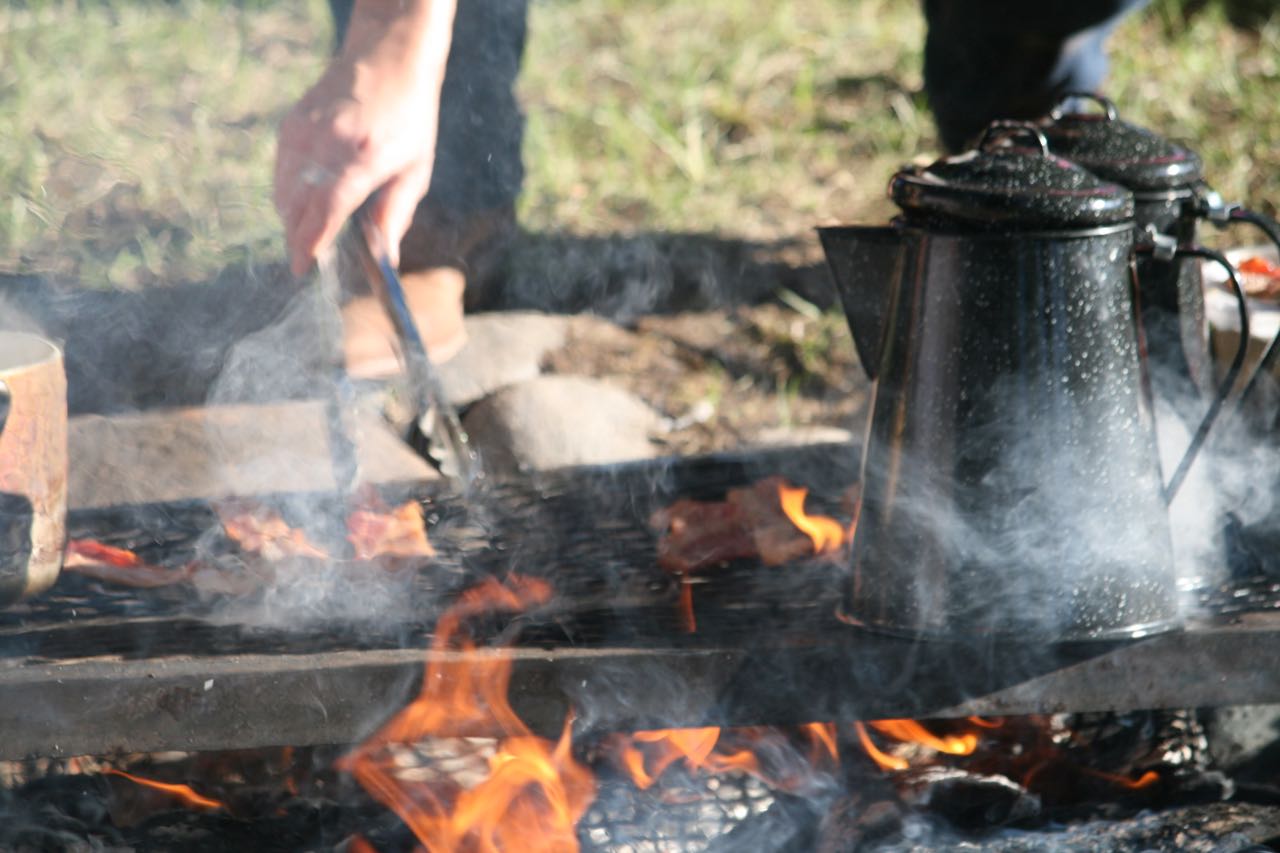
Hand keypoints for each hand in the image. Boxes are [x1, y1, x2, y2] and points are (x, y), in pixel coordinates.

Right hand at [274, 0, 455, 274]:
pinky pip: (280, 171)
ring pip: (283, 189)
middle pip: (300, 203)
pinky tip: (299, 207)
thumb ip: (396, 215)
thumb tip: (386, 259)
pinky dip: (285, 194)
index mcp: (365, 156)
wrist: (387, 59)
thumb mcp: (416, 171)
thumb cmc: (410, 119)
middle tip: (304, 262)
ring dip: (289, 218)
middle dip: (297, 237)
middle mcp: (330, 142)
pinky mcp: (292, 123)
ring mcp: (306, 130)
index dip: (313, 240)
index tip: (304, 266)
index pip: (329, 206)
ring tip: (303, 238)